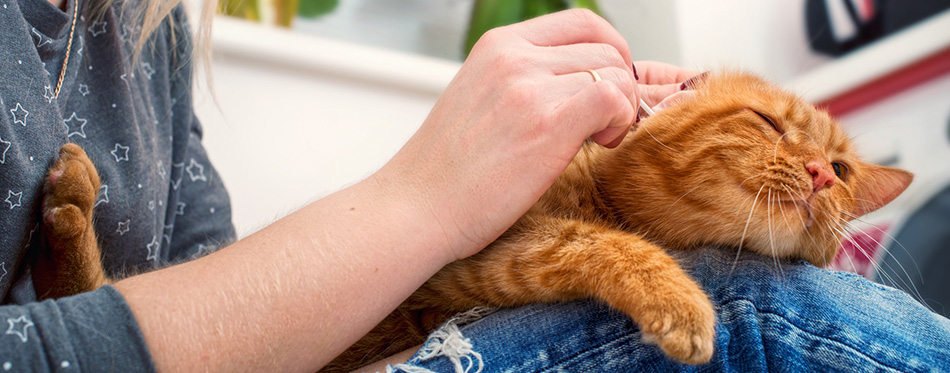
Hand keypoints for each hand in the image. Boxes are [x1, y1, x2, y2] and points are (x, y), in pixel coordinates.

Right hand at [376, 10, 696, 262]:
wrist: (416, 209)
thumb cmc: (447, 172)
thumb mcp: (480, 100)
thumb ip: (523, 81)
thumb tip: (579, 82)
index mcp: (498, 46)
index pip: (581, 22)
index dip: (609, 50)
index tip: (607, 86)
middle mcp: (513, 57)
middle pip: (605, 47)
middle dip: (619, 85)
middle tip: (602, 125)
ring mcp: (528, 87)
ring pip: (614, 72)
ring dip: (620, 108)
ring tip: (596, 140)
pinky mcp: (546, 123)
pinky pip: (612, 97)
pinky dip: (620, 120)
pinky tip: (599, 144)